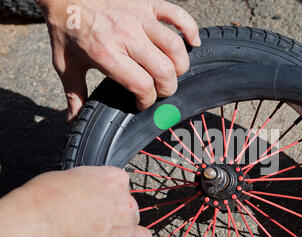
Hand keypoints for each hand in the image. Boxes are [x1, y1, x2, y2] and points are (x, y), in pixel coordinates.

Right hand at [19, 166, 157, 236]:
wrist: (41, 225)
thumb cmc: (46, 200)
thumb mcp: (70, 176)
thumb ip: (88, 183)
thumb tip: (84, 189)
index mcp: (115, 181)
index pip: (124, 188)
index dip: (112, 199)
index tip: (103, 204)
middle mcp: (125, 205)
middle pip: (133, 213)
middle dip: (120, 220)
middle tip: (102, 227)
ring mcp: (125, 231)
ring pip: (143, 236)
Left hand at [37, 0, 199, 120]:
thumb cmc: (67, 29)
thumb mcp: (66, 64)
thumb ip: (74, 94)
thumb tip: (73, 119)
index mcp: (107, 54)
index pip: (142, 85)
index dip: (147, 100)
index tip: (142, 102)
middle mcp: (127, 36)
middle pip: (163, 70)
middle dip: (166, 88)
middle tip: (160, 90)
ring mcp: (140, 18)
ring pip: (174, 47)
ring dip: (180, 65)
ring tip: (174, 72)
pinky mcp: (148, 4)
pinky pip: (178, 15)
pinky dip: (190, 29)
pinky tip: (193, 42)